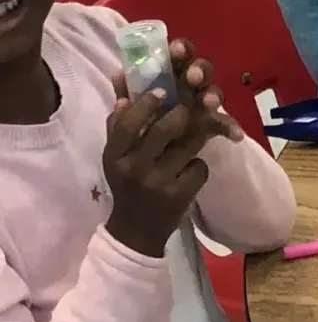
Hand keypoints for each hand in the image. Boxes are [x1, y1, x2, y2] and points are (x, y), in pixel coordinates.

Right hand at [103, 75, 226, 258]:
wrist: (136, 231)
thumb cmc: (127, 187)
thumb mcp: (115, 159)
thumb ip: (118, 127)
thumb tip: (124, 92)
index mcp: (114, 156)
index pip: (127, 123)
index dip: (146, 103)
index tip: (162, 91)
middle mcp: (134, 168)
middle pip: (164, 130)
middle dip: (182, 115)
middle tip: (189, 109)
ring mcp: (158, 183)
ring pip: (188, 147)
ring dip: (194, 141)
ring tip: (193, 141)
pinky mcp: (179, 196)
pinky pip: (199, 168)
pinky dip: (198, 167)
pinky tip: (190, 173)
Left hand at [109, 36, 244, 148]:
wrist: (149, 158)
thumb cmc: (141, 126)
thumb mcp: (131, 112)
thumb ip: (127, 93)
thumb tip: (118, 74)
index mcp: (170, 73)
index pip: (178, 55)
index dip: (180, 50)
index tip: (175, 49)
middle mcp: (190, 84)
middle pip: (200, 70)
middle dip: (198, 71)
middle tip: (192, 78)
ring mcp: (202, 104)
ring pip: (213, 93)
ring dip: (213, 95)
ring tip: (209, 103)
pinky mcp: (211, 124)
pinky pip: (223, 124)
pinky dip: (230, 128)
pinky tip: (234, 135)